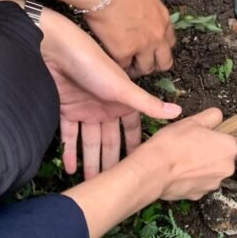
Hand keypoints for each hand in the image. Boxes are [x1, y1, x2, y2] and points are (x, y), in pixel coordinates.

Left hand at [40, 10, 181, 177]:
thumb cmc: (94, 65)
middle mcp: (106, 108)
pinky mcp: (67, 111)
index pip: (133, 129)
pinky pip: (70, 136)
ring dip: (90, 162)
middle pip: (110, 141)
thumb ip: (148, 104)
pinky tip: (70, 170)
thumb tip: (179, 113)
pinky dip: (70, 152)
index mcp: (123, 102)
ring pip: (90, 142)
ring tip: (91, 184)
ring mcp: (86, 110)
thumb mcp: (123, 88)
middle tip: (114, 186)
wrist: (57, 51)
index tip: (141, 170)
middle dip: (111, 163)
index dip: (136, 148)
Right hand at [63, 107, 236, 237]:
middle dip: (215, 155)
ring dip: (204, 168)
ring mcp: (212, 185)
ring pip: (213, 174)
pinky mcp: (198, 196)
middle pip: (226, 161)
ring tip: (184, 159)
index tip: (219, 139)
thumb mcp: (192, 121)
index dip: (230, 141)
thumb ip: (211, 117)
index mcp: (229, 149)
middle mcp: (226, 169)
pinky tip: (179, 171)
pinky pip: (199, 184)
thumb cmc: (173, 144)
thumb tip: (217, 116)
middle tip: (196, 146)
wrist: (153, 170)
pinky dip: (192, 179)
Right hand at [85, 0, 174, 75]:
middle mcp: (157, 35)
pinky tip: (110, 62)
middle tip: (140, 63)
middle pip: (164, 62)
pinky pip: (123, 67)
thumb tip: (141, 18)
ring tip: (124, 66)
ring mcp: (142, 46)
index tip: (151, 49)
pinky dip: (117, 66)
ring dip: (136, 68)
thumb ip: (148, 12)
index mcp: (163, 19)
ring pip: (145, 69)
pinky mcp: (124, 53)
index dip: (160, 48)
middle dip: (153, 64)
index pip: (170, 42)